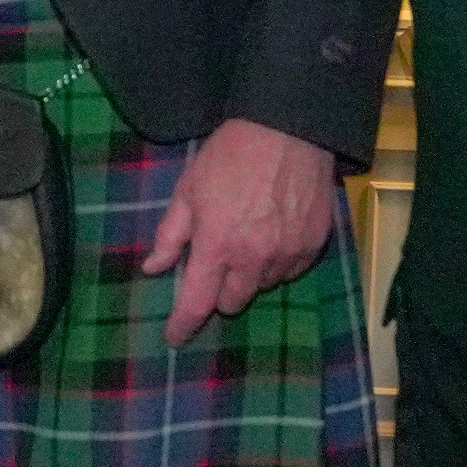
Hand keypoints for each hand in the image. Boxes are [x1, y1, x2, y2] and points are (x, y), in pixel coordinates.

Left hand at [144, 119, 336, 347]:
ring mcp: (287, 254)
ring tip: (248, 237)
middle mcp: (253, 259)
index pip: (196, 303)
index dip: (182, 326)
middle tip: (217, 260)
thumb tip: (153, 269)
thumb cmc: (230, 155)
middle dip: (219, 290)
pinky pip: (291, 272)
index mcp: (216, 246)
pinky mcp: (313, 245)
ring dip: (249, 274)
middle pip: (231, 303)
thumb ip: (170, 234)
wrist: (288, 128)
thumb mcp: (188, 188)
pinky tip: (274, 235)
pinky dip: (278, 263)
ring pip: (262, 287)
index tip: (174, 338)